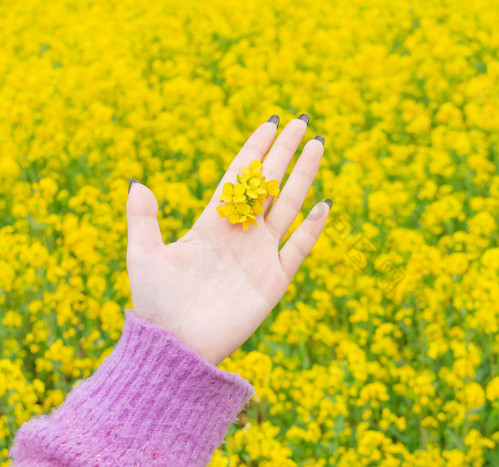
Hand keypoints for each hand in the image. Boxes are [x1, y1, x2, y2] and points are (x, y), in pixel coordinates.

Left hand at [124, 115, 329, 365]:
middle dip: (285, 152)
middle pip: (269, 183)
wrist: (177, 345)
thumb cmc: (156, 302)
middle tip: (302, 121)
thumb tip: (137, 183)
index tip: (270, 122)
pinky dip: (311, 228)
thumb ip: (143, 219)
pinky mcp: (274, 280)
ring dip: (303, 176)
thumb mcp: (143, 255)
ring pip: (288, 206)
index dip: (256, 149)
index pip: (240, 176)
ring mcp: (260, 255)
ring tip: (317, 147)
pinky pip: (298, 248)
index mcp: (212, 221)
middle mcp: (240, 233)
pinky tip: (322, 205)